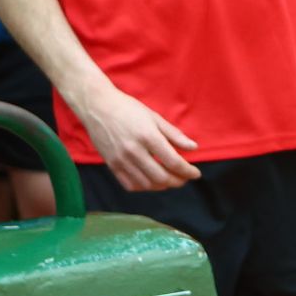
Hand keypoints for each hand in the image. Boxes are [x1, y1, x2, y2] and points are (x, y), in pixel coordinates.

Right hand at [73, 83, 200, 190]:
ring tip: (171, 181)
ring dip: (162, 186)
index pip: (173, 161)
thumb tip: (194, 147)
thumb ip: (175, 134)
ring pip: (146, 184)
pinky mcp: (111, 166)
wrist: (99, 108)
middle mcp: (134, 151)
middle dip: (177, 181)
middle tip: (185, 179)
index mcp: (148, 137)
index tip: (196, 174)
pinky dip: (144, 187)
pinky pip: (129, 185)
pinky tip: (152, 182)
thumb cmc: (130, 109)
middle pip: (160, 177)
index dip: (187, 171)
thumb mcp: (155, 118)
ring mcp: (121, 161)